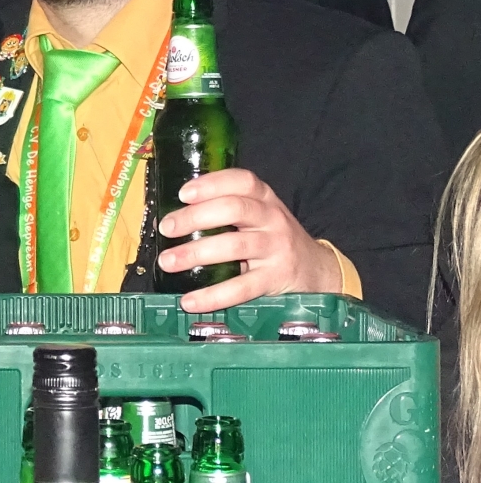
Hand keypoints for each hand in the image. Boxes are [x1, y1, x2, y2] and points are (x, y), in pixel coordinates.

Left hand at [156, 167, 341, 311]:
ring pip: (234, 246)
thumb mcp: (259, 216)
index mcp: (265, 198)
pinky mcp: (275, 280)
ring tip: (167, 262)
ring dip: (195, 253)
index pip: (242, 181)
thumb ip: (226, 210)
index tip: (183, 193)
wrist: (316, 271)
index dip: (212, 184)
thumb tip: (172, 219)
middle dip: (194, 217)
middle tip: (166, 228)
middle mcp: (272, 219)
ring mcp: (276, 249)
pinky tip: (189, 300)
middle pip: (234, 209)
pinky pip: (241, 288)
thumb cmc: (272, 239)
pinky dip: (212, 295)